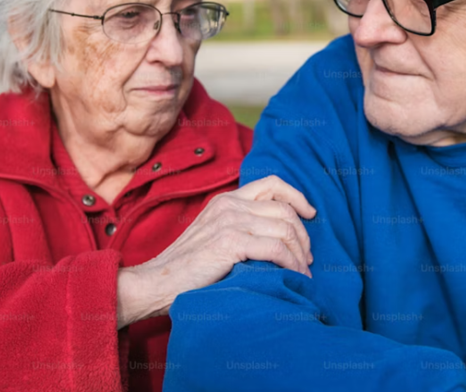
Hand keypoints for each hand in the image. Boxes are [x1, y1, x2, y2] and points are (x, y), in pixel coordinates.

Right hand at [116, 175, 316, 326]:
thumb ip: (238, 224)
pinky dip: (292, 264)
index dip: (297, 196)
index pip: (272, 183)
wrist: (155, 282)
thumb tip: (274, 232)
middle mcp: (230, 205)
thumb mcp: (212, 233)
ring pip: (285, 229)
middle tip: (307, 257)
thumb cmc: (186, 266)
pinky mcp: (230, 242)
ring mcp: (230, 221)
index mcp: (226, 199)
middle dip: (303, 235)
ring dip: (300, 253)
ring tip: (303, 271)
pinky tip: (294, 276)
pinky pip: (276, 248)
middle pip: (285, 209)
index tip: (310, 214)